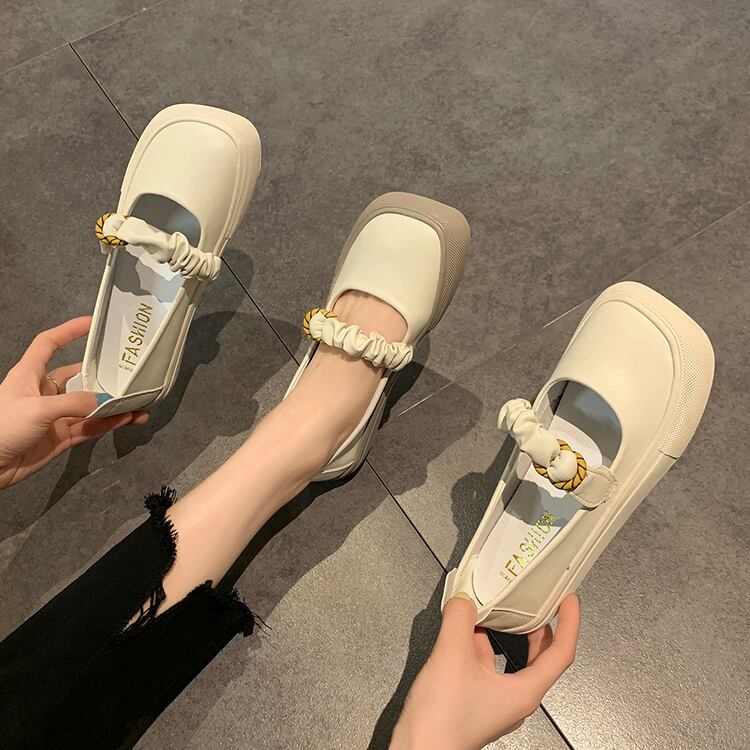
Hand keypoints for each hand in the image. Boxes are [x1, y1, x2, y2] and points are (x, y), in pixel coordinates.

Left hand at [0, 316, 147, 488]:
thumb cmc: (2, 427)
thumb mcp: (37, 408)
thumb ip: (74, 403)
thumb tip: (105, 402)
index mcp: (30, 375)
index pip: (49, 343)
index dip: (69, 331)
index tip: (92, 323)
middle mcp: (45, 392)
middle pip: (80, 377)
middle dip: (104, 376)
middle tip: (129, 373)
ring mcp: (55, 416)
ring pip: (91, 406)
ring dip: (114, 405)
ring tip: (140, 403)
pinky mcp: (61, 437)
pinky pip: (91, 427)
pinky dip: (110, 423)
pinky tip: (128, 419)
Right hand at [391, 593, 579, 749]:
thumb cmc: (442, 722)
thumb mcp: (453, 657)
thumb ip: (460, 620)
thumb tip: (464, 599)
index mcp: (524, 692)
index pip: (560, 653)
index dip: (569, 622)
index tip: (569, 601)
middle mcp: (514, 698)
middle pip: (538, 656)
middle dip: (539, 625)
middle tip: (539, 601)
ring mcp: (494, 699)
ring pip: (508, 658)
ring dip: (504, 631)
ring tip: (498, 607)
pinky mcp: (474, 699)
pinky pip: (485, 664)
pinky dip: (479, 642)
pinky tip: (465, 630)